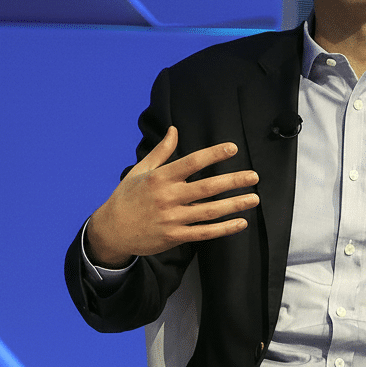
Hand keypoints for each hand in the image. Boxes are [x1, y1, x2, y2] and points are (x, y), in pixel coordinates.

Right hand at [84, 126, 258, 265]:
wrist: (111, 230)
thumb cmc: (127, 197)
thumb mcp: (140, 170)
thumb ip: (161, 151)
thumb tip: (174, 130)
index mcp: (160, 178)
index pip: (192, 162)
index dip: (213, 154)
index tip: (233, 149)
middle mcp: (168, 197)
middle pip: (207, 188)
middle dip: (233, 181)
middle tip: (254, 176)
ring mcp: (172, 219)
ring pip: (209, 211)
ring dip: (234, 205)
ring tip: (254, 198)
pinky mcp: (174, 237)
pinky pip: (204, 233)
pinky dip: (224, 229)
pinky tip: (241, 222)